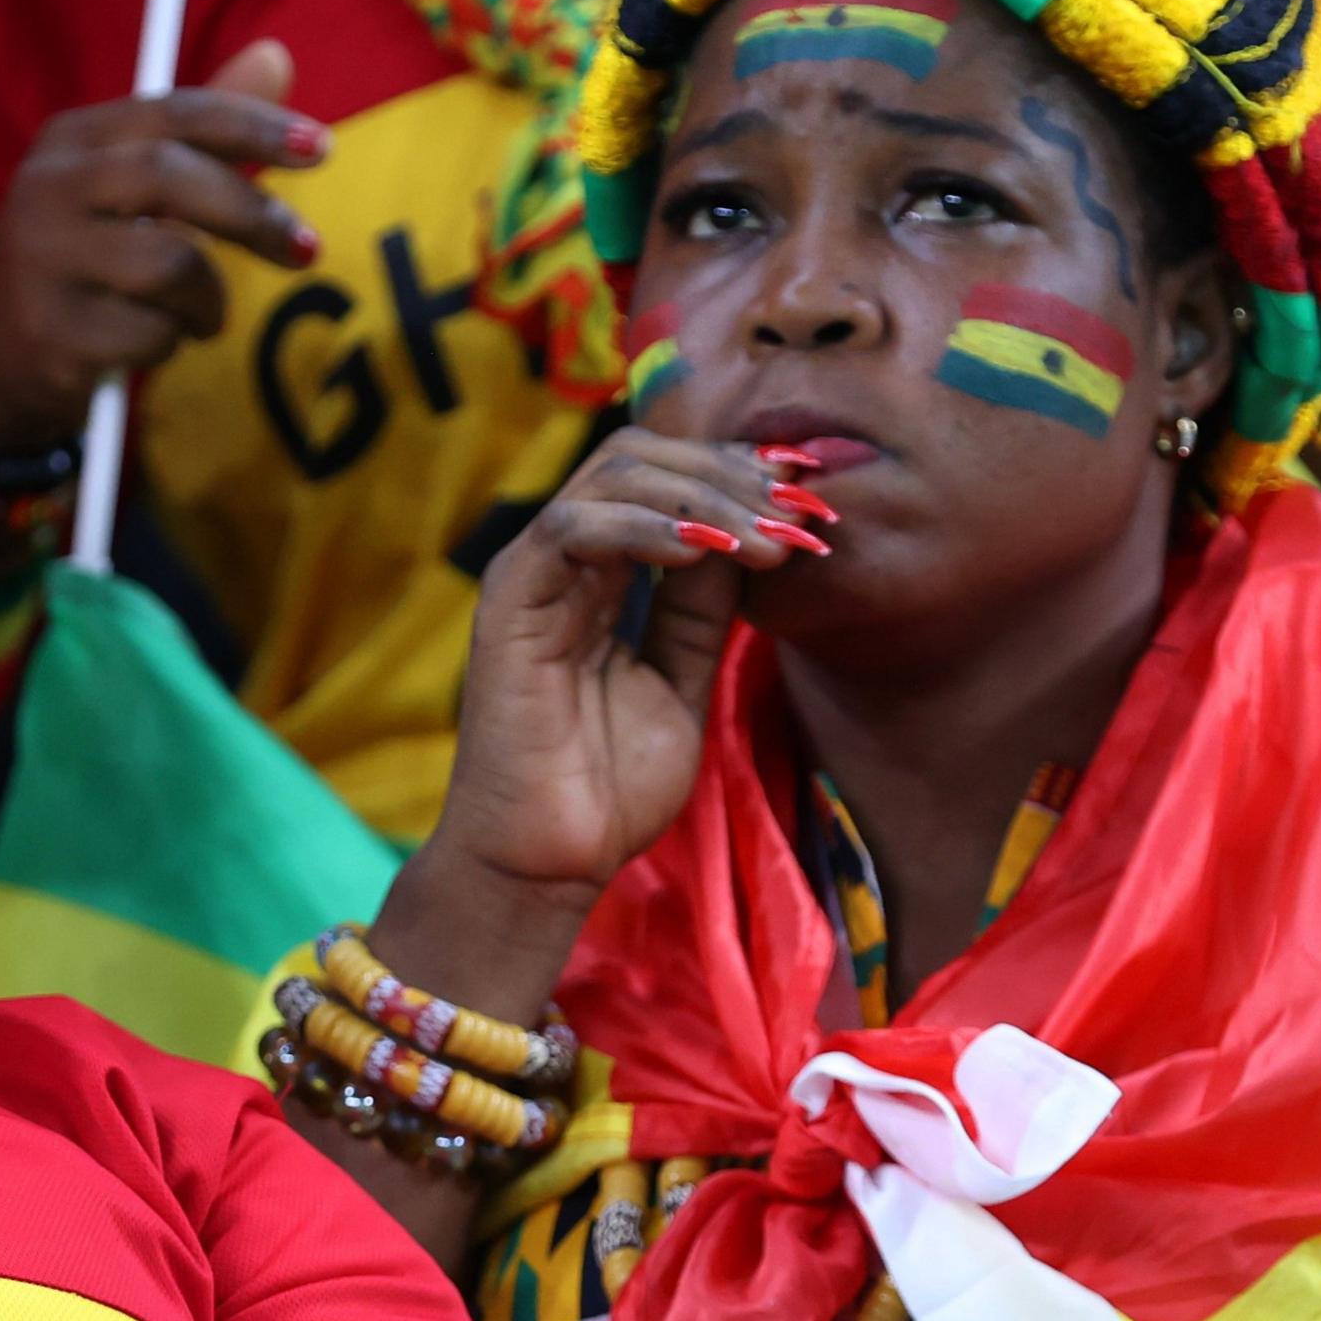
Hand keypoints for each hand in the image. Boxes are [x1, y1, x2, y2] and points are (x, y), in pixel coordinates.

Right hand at [0, 40, 329, 450]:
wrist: (3, 364)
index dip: (251, 124)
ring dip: (209, 299)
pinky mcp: (49, 333)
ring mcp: (41, 262)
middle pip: (169, 176)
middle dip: (251, 213)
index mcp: (70, 139)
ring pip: (171, 264)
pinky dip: (169, 343)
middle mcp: (45, 189)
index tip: (322, 148)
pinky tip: (143, 343)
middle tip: (306, 250)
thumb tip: (277, 55)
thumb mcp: (137, 190)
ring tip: (199, 315)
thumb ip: (204, 132)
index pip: (172, 113)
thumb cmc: (90, 263)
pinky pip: (151, 333)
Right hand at [423, 430, 815, 907]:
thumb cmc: (609, 788)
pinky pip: (574, 528)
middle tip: (801, 514)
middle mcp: (564, 559)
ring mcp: (533, 573)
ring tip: (768, 539)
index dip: (738, 473)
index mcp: (600, 574)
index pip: (665, 479)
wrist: (553, 863)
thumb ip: (704, 608)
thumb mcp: (683, 679)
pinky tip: (704, 551)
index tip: (810, 496)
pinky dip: (645, 526)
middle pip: (643, 457)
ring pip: (614, 477)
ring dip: (705, 495)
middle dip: (732, 474)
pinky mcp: (510, 598)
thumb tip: (752, 532)